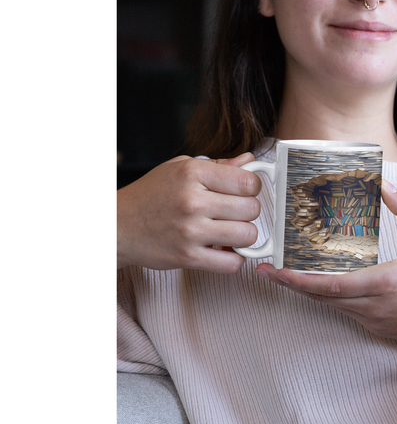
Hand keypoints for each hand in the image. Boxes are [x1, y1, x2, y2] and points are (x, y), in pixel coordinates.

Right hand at [118, 153, 261, 273]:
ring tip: (229, 231)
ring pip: (247, 235)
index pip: (248, 181)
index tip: (244, 192)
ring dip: (243, 236)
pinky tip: (222, 250)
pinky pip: (232, 263)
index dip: (252, 187)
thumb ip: (218, 165)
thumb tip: (250, 160)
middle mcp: (192, 201)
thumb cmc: (150, 195)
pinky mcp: (187, 257)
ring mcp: (190, 231)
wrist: (116, 226)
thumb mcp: (180, 168)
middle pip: (252, 208)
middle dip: (248, 211)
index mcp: (192, 173)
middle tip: (234, 213)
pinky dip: (233, 259)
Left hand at [255, 181, 396, 367]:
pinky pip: (345, 312)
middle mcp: (373, 306)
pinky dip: (328, 298)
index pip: (329, 285)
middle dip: (290, 285)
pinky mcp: (378, 327)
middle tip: (266, 271)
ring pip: (331, 307)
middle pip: (321, 298)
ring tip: (286, 274)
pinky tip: (320, 284)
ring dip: (308, 292)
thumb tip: (384, 185)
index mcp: (384, 283)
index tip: (273, 271)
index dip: (297, 280)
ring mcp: (374, 320)